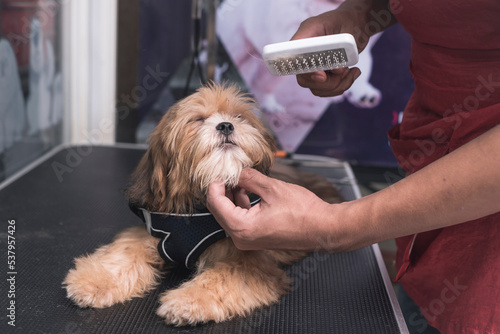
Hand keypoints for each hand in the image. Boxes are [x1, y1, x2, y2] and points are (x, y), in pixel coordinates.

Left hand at [206, 169, 337, 250]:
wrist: (323, 228)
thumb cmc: (303, 212)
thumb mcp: (272, 188)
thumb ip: (249, 178)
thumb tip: (236, 170)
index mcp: (242, 227)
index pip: (215, 203)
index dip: (215, 184)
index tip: (219, 171)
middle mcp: (241, 238)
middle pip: (219, 210)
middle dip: (223, 189)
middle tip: (229, 172)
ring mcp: (248, 240)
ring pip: (229, 214)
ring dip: (232, 196)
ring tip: (241, 178)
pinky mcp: (256, 238)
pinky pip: (240, 220)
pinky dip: (241, 205)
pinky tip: (249, 190)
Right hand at [290, 6, 369, 96]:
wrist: (357, 24)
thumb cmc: (346, 20)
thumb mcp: (332, 24)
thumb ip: (320, 42)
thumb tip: (315, 67)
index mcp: (302, 41)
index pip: (293, 63)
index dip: (306, 73)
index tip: (323, 75)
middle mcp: (304, 56)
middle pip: (304, 80)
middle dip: (328, 81)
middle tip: (343, 70)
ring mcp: (313, 68)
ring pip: (318, 89)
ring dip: (339, 84)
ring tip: (351, 70)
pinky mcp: (323, 75)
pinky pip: (328, 90)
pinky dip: (343, 85)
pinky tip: (353, 72)